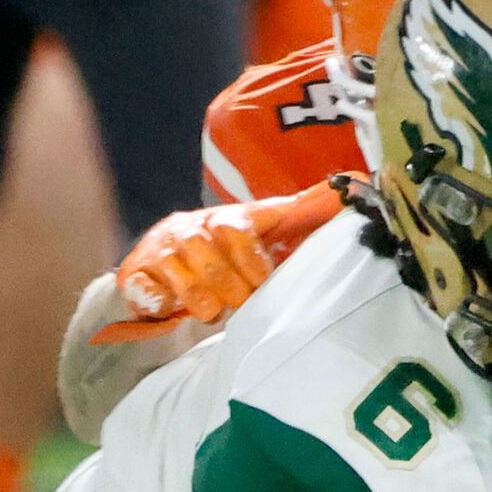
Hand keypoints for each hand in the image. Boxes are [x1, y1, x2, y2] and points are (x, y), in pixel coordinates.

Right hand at [57, 186, 340, 438]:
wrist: (157, 272)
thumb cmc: (222, 256)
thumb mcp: (261, 234)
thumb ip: (303, 213)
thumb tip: (354, 180)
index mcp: (229, 218)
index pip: (249, 224)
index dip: (260, 255)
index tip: (267, 281)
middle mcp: (195, 226)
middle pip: (221, 243)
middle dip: (237, 280)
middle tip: (244, 302)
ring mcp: (163, 248)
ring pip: (188, 272)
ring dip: (205, 299)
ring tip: (215, 312)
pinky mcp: (136, 272)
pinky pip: (151, 288)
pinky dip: (164, 301)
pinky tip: (170, 309)